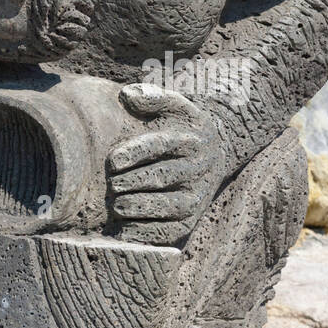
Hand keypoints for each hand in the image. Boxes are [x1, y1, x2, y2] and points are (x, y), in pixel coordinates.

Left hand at [107, 83, 225, 246]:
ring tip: (117, 205)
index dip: (135, 153)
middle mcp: (198, 169)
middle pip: (162, 177)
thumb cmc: (182, 128)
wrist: (216, 152)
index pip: (161, 145)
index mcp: (191, 139)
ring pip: (168, 206)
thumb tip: (126, 95)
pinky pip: (170, 231)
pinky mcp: (191, 220)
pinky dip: (148, 233)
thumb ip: (152, 97)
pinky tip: (126, 229)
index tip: (112, 162)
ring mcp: (197, 197)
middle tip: (112, 185)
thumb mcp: (175, 106)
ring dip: (139, 207)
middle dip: (132, 182)